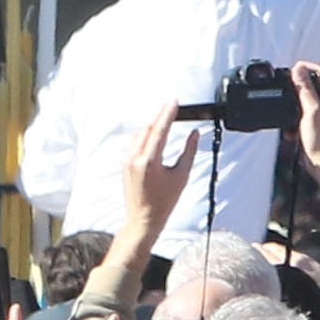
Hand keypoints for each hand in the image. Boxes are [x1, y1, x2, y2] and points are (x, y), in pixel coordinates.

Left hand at [118, 105, 197, 235]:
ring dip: (152, 124)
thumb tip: (194, 133)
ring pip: (139, 134)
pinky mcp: (125, 164)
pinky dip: (144, 134)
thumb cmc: (165, 201)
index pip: (160, 130)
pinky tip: (152, 131)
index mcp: (150, 161)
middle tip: (171, 104)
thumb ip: (189, 152)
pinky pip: (134, 142)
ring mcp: (127, 160)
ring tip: (164, 115)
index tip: (173, 101)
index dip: (167, 113)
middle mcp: (135, 158)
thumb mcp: (182, 176)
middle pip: (148, 128)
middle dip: (160, 115)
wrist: (144, 218)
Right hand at [290, 61, 319, 201]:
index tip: (297, 65)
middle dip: (304, 79)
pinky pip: (305, 115)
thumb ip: (305, 89)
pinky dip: (296, 113)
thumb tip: (299, 70)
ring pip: (311, 100)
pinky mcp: (317, 128)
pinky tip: (289, 119)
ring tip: (286, 96)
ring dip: (298, 96)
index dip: (313, 66)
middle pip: (319, 85)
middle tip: (289, 78)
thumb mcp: (311, 110)